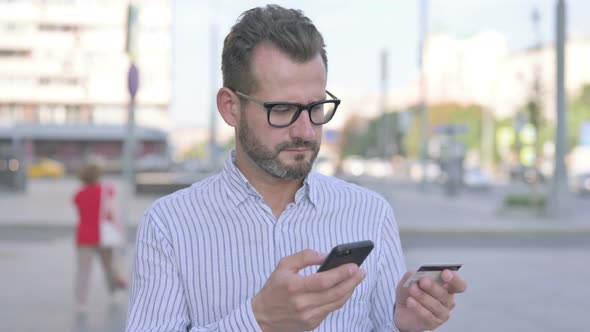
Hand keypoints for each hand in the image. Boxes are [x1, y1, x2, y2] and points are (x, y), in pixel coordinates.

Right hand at [252, 249, 366, 331]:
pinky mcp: (311, 324)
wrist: (261, 316)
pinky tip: (344, 289)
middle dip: (352, 281)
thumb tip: (325, 256)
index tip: (354, 266)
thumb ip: (304, 257)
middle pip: (335, 293)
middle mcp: (302, 304)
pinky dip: (339, 299)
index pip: (324, 281)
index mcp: (294, 287)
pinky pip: (330, 310)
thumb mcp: (283, 266)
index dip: (341, 273)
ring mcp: (308, 316)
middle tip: (362, 272)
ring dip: (349, 290)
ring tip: (356, 279)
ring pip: (336, 303)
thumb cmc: (274, 288)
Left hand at [394, 269, 466, 331]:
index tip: (444, 273)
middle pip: (445, 294)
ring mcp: (441, 313)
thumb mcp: (409, 279)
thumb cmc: (410, 292)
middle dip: (433, 286)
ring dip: (423, 296)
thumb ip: (413, 274)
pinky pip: (427, 316)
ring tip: (412, 289)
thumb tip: (415, 272)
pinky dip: (418, 308)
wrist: (401, 309)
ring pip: (436, 305)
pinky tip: (410, 301)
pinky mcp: (433, 323)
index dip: (454, 279)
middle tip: (423, 280)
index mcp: (447, 287)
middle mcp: (447, 300)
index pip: (458, 284)